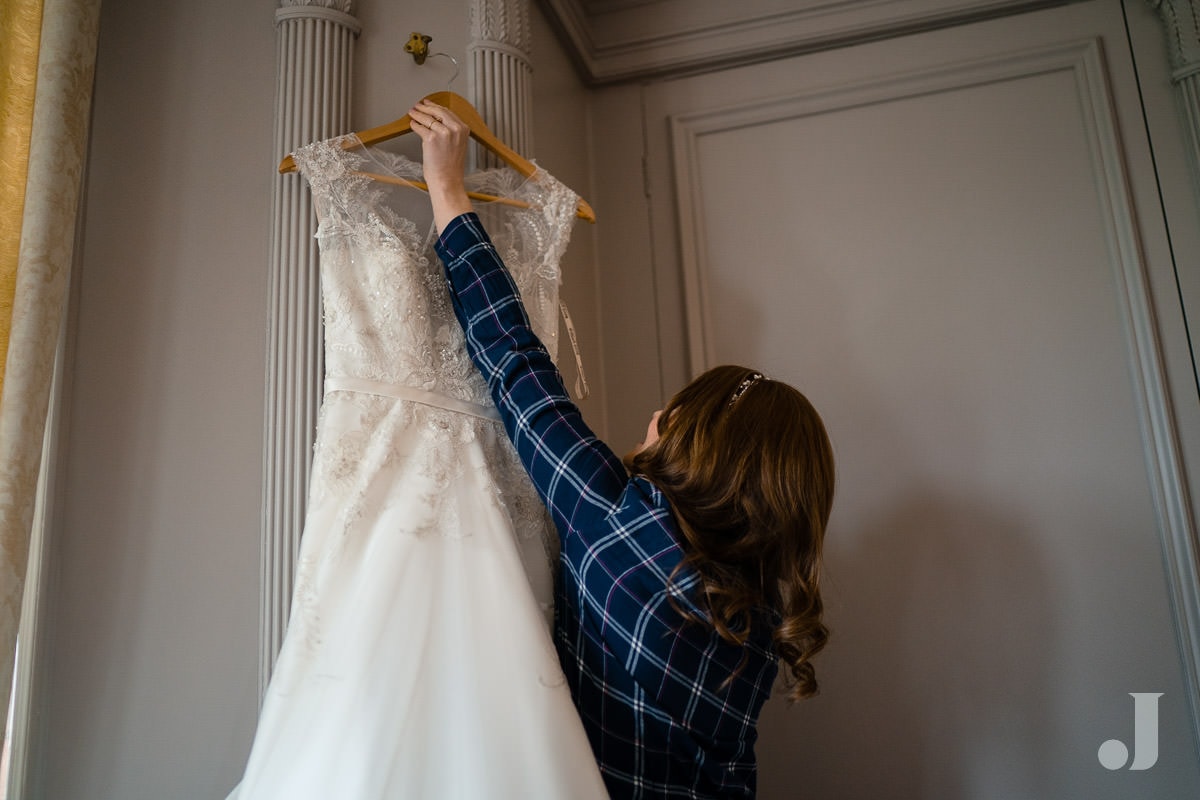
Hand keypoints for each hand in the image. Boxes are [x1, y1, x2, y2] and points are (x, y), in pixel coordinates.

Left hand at [409, 99, 472, 231]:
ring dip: (418, 114)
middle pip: (438, 111)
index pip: (448, 112)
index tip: (429, 104)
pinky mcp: (431, 138)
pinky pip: (420, 127)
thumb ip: (451, 131)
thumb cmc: (451, 168)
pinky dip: (414, 125)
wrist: (447, 180)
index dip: (436, 106)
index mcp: (463, 130)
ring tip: (412, 112)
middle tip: (418, 105)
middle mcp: (455, 129)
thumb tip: (436, 121)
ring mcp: (444, 133)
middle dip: (426, 107)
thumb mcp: (457, 145)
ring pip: (427, 118)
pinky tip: (412, 124)